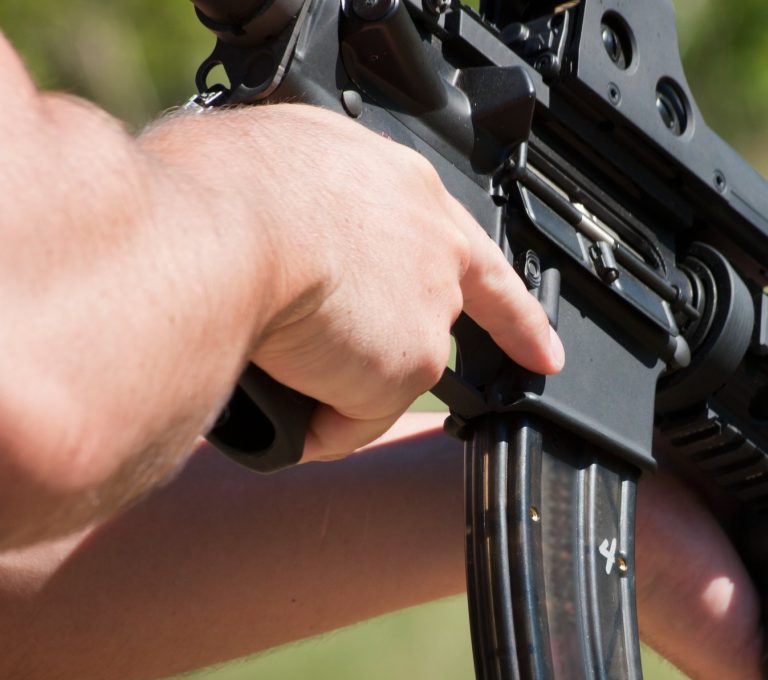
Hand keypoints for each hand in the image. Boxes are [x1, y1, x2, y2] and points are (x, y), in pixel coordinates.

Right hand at [169, 104, 564, 461]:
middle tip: (480, 366)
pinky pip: (352, 419)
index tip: (543, 346)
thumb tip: (288, 243)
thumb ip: (310, 208)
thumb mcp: (278, 165)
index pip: (470, 250)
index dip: (509, 306)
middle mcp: (432, 244)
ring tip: (270, 360)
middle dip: (449, 341)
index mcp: (400, 186)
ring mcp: (428, 305)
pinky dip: (317, 424)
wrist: (224, 230)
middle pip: (449, 309)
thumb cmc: (221, 186)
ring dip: (338, 381)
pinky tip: (276, 401)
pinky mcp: (411, 362)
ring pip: (387, 369)